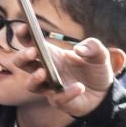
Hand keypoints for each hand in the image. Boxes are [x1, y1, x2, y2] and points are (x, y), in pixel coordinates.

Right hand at [0, 37, 115, 116]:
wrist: (104, 93)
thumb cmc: (95, 70)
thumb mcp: (100, 54)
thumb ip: (93, 47)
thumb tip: (79, 49)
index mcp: (51, 54)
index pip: (30, 42)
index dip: (23, 34)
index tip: (25, 26)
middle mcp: (45, 69)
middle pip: (21, 63)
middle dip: (22, 56)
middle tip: (33, 52)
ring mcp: (49, 86)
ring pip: (31, 85)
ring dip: (34, 78)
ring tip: (43, 72)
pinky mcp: (58, 100)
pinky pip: (57, 98)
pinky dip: (67, 93)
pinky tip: (79, 87)